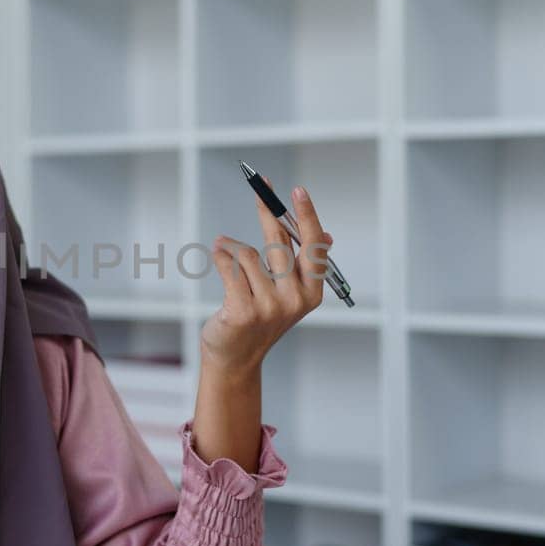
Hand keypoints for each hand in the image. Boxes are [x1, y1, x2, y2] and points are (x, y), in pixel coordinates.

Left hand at [201, 181, 334, 377]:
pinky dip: (220, 255)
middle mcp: (294, 300)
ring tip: (223, 248)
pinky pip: (229, 267)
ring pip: (249, 255)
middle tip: (261, 187)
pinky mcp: (243, 312)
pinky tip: (217, 252)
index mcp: (312, 293)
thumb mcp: (288, 293)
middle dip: (269, 212)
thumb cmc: (260, 319)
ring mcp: (269, 307)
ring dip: (231, 246)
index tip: (297, 191)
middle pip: (281, 243)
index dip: (306, 215)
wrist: (235, 358)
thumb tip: (327, 236)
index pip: (314, 246)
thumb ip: (302, 265)